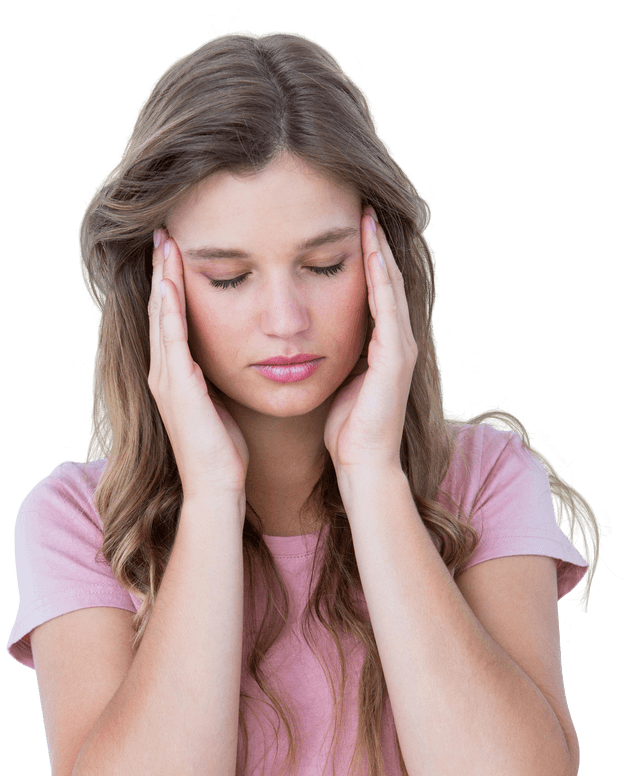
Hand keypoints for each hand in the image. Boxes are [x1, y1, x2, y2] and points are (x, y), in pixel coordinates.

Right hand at [147, 229, 249, 501]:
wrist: (216, 487)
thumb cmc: (225, 453)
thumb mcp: (221, 405)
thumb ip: (217, 381)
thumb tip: (235, 359)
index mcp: (175, 376)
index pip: (171, 319)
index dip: (171, 284)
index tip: (176, 252)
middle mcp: (164, 373)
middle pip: (160, 309)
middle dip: (161, 271)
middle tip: (163, 233)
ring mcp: (166, 379)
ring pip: (161, 316)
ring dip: (162, 278)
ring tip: (164, 244)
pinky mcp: (177, 387)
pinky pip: (172, 338)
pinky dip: (169, 308)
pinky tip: (170, 283)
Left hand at [323, 208, 417, 479]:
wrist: (363, 466)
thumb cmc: (346, 434)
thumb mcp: (337, 384)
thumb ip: (333, 357)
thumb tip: (311, 340)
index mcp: (382, 348)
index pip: (375, 291)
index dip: (365, 257)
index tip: (350, 223)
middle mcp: (397, 342)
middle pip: (386, 279)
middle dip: (375, 243)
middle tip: (364, 202)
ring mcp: (400, 347)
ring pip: (389, 285)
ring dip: (379, 249)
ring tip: (367, 213)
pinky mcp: (395, 356)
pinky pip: (386, 305)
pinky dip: (379, 275)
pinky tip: (370, 249)